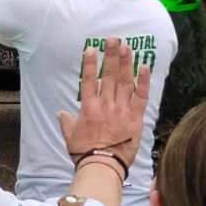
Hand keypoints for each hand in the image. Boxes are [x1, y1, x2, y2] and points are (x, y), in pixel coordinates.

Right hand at [59, 39, 146, 164]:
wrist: (103, 166)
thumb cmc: (85, 153)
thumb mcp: (70, 137)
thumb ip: (66, 122)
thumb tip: (60, 113)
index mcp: (88, 108)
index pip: (88, 80)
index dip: (89, 63)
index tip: (91, 49)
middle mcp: (105, 104)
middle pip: (108, 75)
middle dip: (110, 55)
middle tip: (113, 39)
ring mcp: (121, 110)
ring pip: (124, 81)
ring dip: (126, 63)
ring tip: (127, 47)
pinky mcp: (135, 118)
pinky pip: (141, 96)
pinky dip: (143, 82)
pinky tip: (145, 67)